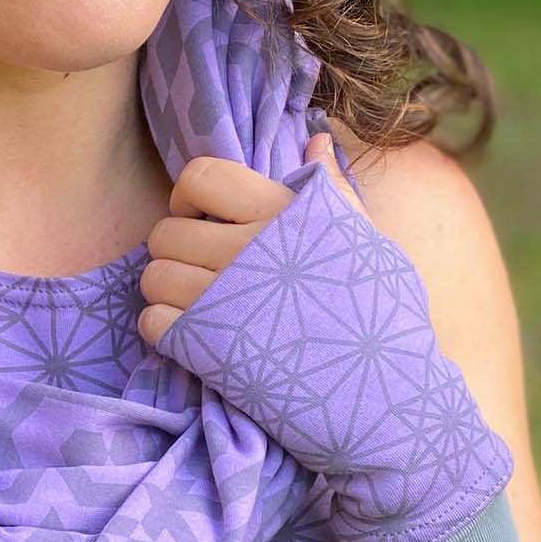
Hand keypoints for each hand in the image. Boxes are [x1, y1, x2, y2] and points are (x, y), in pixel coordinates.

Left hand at [140, 129, 513, 541]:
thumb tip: (314, 139)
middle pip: (165, 231)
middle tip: (202, 274)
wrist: (389, 402)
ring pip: (152, 276)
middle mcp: (247, 247)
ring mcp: (223, 299)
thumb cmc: (388, 320)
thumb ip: (334, 192)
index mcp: (285, 212)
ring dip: (166, 292)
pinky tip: (194, 341)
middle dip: (176, 251)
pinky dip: (163, 331)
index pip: (201, 175)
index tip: (205, 219)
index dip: (191, 196)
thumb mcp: (370, 244)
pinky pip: (151, 322)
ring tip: (198, 307)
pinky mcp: (207, 349)